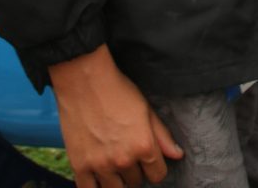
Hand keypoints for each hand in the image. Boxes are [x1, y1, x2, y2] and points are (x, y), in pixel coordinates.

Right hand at [49, 45, 183, 187]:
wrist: (85, 81)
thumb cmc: (117, 90)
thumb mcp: (146, 109)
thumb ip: (162, 135)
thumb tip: (177, 154)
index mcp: (143, 145)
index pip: (158, 175)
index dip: (155, 168)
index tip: (149, 160)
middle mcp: (123, 159)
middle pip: (136, 182)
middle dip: (135, 171)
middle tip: (127, 154)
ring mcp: (100, 165)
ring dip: (117, 180)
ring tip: (114, 164)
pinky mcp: (80, 166)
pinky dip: (95, 186)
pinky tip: (98, 176)